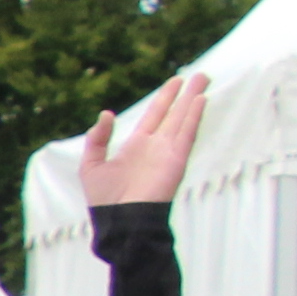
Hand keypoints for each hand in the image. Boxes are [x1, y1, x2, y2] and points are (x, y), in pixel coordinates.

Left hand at [80, 73, 206, 209]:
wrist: (121, 221)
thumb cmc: (105, 200)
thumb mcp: (92, 164)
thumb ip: (98, 138)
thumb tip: (106, 113)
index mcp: (137, 145)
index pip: (154, 115)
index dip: (165, 98)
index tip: (176, 82)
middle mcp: (155, 146)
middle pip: (173, 113)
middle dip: (185, 93)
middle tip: (199, 74)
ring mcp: (167, 152)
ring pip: (183, 118)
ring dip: (194, 99)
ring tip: (204, 78)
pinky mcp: (176, 160)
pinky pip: (187, 133)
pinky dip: (193, 116)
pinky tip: (200, 100)